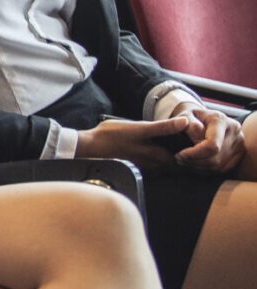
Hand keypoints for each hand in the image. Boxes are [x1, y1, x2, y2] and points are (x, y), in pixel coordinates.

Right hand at [75, 116, 192, 170]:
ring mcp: (145, 165)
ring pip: (166, 164)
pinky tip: (158, 147)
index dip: (194, 152)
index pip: (185, 159)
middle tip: (192, 142)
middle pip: (177, 163)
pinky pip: (156, 163)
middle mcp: (154, 165)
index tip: (198, 141)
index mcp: (158, 157)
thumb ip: (164, 127)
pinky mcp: (137, 163)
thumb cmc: (113, 136)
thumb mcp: (140, 128)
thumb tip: (185, 122)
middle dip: (186, 155)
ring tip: (178, 143)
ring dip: (173, 156)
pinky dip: (161, 157)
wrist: (90, 145)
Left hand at [176, 107, 245, 174]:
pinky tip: (194, 164)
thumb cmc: (189, 117)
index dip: (194, 153)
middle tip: (179, 159)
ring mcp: (239, 144)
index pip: (212, 145)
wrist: (201, 119)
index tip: (179, 154)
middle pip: (215, 158)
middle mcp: (234, 132)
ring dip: (198, 167)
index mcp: (220, 120)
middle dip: (194, 162)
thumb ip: (189, 126)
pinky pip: (222, 169)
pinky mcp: (238, 155)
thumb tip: (196, 137)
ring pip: (218, 166)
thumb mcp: (184, 116)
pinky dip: (206, 170)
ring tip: (184, 161)